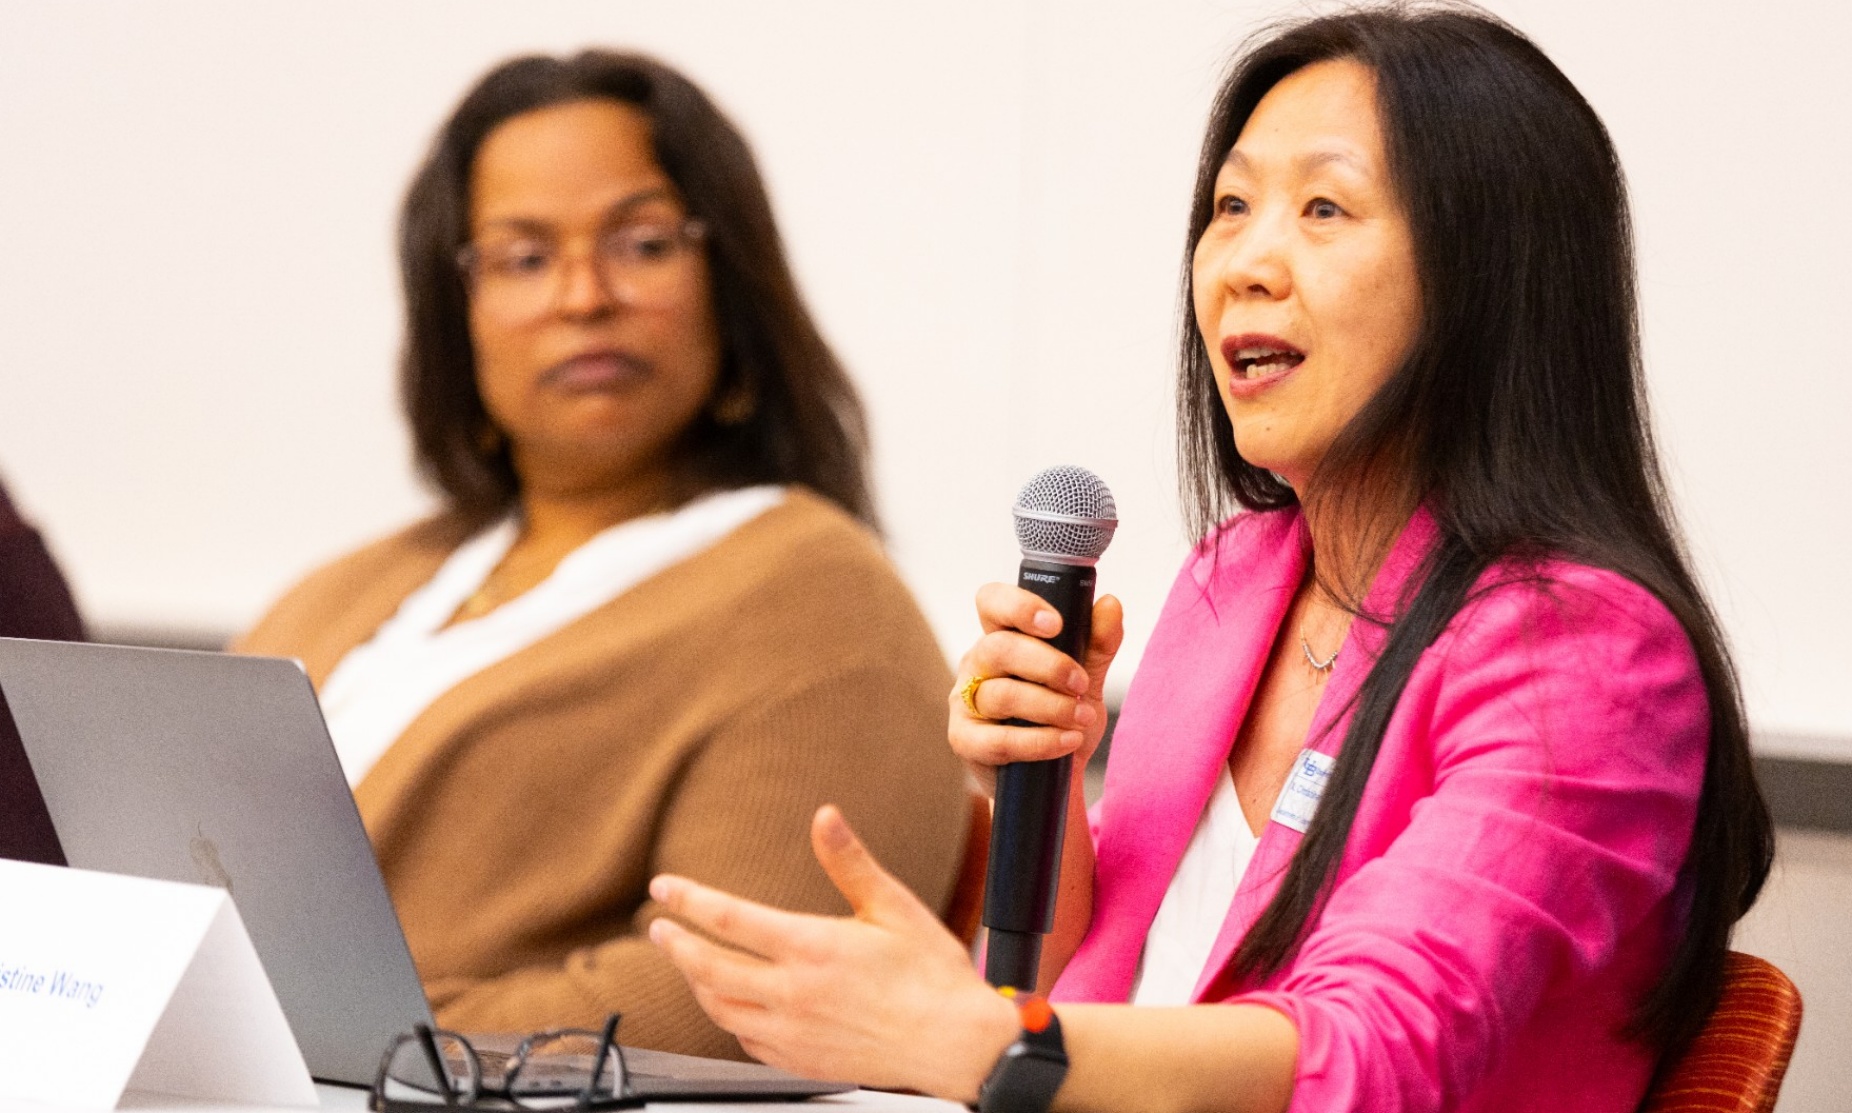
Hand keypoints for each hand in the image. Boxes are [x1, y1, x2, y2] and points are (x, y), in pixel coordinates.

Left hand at [649, 806, 1019, 1101]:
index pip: (728, 919)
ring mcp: (792, 1032)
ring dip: (696, 981)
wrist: (956, 1045)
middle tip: (658, 928)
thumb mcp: (893, 906)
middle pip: (708, 968)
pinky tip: (732, 1005)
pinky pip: (745, 1040)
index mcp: (810, 948)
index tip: (663, 887)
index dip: (689, 900)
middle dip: (676, 944)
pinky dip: (728, 1017)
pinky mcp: (800, 1059)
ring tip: (688, 962)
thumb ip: (849, 861)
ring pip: (719, 1007)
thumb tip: (825, 817)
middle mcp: (792, 993)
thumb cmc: (932, 976)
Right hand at [951, 586, 1124, 794]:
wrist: (1054, 779)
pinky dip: (1040, 741)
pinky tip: (1067, 741)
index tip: (1055, 623)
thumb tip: (1111, 604)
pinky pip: (999, 740)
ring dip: (1050, 707)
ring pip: (1001, 695)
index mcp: (1002, 637)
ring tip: (1082, 718)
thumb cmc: (1063, 719)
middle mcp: (977, 665)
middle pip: (999, 648)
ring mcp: (965, 703)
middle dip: (1048, 665)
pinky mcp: (965, 741)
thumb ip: (1098, 645)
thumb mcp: (1087, 681)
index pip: (992, 602)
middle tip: (1081, 683)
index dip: (1018, 606)